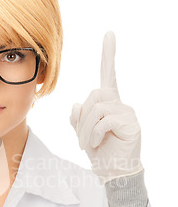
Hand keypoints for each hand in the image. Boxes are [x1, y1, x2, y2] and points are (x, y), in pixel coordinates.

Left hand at [70, 31, 142, 183]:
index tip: (109, 34)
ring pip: (96, 108)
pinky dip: (95, 134)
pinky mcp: (131, 123)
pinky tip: (97, 144)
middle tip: (81, 141)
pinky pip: (104, 120)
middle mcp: (119, 103)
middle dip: (81, 120)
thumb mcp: (83, 133)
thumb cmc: (100, 152)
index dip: (108, 55)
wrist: (113, 172)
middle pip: (93, 95)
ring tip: (88, 144)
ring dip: (85, 130)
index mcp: (108, 102)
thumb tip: (76, 104)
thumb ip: (78, 117)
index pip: (108, 74)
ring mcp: (127, 112)